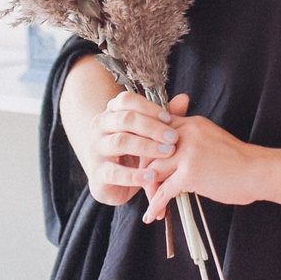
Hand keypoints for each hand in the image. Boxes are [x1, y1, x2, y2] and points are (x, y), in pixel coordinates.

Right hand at [77, 88, 184, 206]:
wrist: (109, 181)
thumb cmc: (132, 150)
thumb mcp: (148, 133)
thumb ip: (164, 117)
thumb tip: (184, 98)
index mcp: (111, 112)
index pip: (126, 100)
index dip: (149, 107)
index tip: (169, 118)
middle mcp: (100, 127)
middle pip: (125, 119)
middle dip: (152, 127)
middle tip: (174, 137)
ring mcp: (96, 150)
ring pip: (120, 142)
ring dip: (146, 146)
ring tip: (168, 152)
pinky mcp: (97, 174)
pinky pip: (115, 172)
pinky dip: (135, 174)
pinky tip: (152, 175)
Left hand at [142, 94, 266, 222]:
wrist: (257, 170)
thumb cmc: (237, 160)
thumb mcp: (211, 139)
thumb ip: (191, 141)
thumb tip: (172, 155)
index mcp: (191, 123)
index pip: (157, 130)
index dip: (148, 148)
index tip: (146, 165)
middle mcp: (186, 133)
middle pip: (150, 149)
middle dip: (144, 170)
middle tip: (146, 186)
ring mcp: (187, 152)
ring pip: (154, 170)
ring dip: (149, 189)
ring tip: (150, 202)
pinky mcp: (190, 172)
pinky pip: (164, 190)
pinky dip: (155, 205)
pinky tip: (152, 215)